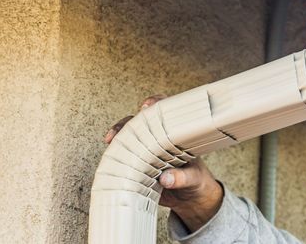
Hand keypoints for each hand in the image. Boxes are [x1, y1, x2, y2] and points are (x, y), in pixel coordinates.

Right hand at [104, 95, 223, 231]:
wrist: (191, 202)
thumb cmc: (196, 181)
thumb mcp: (194, 178)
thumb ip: (182, 177)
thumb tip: (166, 179)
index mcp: (175, 135)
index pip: (165, 111)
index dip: (155, 103)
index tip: (147, 106)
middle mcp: (158, 141)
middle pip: (139, 123)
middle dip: (127, 123)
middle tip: (120, 130)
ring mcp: (147, 154)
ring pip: (128, 140)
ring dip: (118, 138)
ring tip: (111, 141)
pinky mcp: (139, 170)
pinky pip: (124, 161)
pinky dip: (115, 160)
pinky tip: (109, 161)